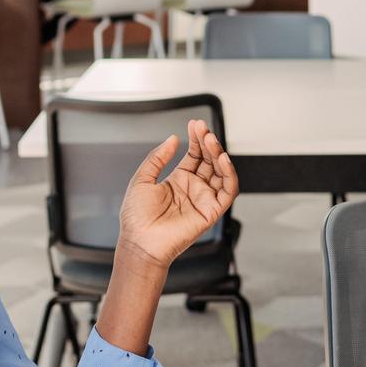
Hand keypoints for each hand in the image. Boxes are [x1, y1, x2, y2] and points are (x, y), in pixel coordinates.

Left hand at [117, 120, 238, 269]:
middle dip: (208, 142)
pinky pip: (227, 191)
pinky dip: (229, 175)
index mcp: (178, 181)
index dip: (196, 139)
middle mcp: (193, 188)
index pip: (195, 155)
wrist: (139, 242)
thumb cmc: (136, 218)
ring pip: (220, 172)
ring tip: (210, 140)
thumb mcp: (142, 179)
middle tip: (203, 129)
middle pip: (209, 160)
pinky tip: (222, 160)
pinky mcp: (211, 211)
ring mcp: (203, 199)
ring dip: (218, 154)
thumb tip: (172, 139)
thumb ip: (158, 157)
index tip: (194, 124)